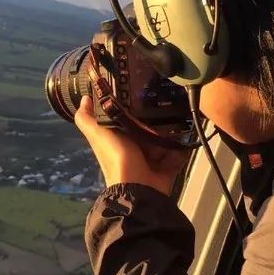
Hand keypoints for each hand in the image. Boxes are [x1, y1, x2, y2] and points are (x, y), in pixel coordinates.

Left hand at [74, 96, 189, 196]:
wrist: (140, 188)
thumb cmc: (118, 158)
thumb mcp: (99, 135)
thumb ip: (87, 119)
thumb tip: (84, 98)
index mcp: (119, 138)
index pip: (126, 117)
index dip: (132, 104)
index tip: (142, 86)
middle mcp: (135, 147)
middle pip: (149, 126)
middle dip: (157, 116)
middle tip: (168, 99)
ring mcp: (153, 158)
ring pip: (165, 137)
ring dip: (173, 129)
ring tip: (181, 113)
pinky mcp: (168, 165)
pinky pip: (179, 152)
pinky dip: (183, 146)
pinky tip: (189, 132)